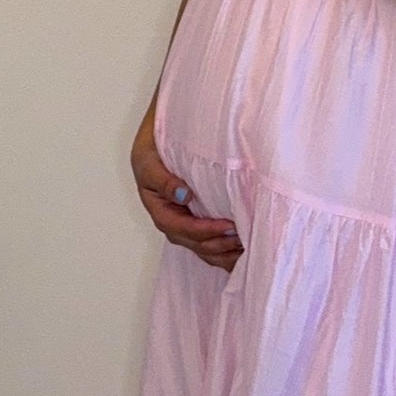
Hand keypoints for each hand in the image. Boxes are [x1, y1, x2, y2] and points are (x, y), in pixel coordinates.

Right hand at [131, 103, 242, 271]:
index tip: (228, 225)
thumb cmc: (152, 151)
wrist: (157, 142)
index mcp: (160, 210)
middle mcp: (173, 223)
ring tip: (247, 248)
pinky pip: (212, 246)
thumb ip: (163, 180)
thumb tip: (183, 195)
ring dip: (226, 253)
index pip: (182, 228)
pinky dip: (227, 252)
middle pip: (196, 244)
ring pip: (206, 250)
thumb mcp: (148, 161)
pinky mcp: (198, 225)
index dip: (205, 230)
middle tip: (243, 236)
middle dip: (220, 244)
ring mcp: (186, 227)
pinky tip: (244, 251)